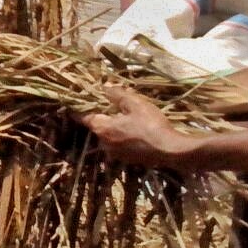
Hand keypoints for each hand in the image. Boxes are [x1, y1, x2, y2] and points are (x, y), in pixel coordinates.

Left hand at [81, 85, 197, 168]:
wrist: (171, 151)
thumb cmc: (151, 124)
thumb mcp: (134, 104)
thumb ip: (117, 94)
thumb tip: (104, 87)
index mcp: (102, 129)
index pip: (84, 117)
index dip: (81, 108)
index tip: (76, 102)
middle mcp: (104, 143)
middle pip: (98, 126)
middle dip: (104, 115)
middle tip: (113, 105)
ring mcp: (116, 154)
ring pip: (110, 136)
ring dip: (115, 126)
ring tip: (127, 116)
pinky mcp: (128, 160)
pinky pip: (120, 144)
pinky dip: (124, 136)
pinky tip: (136, 130)